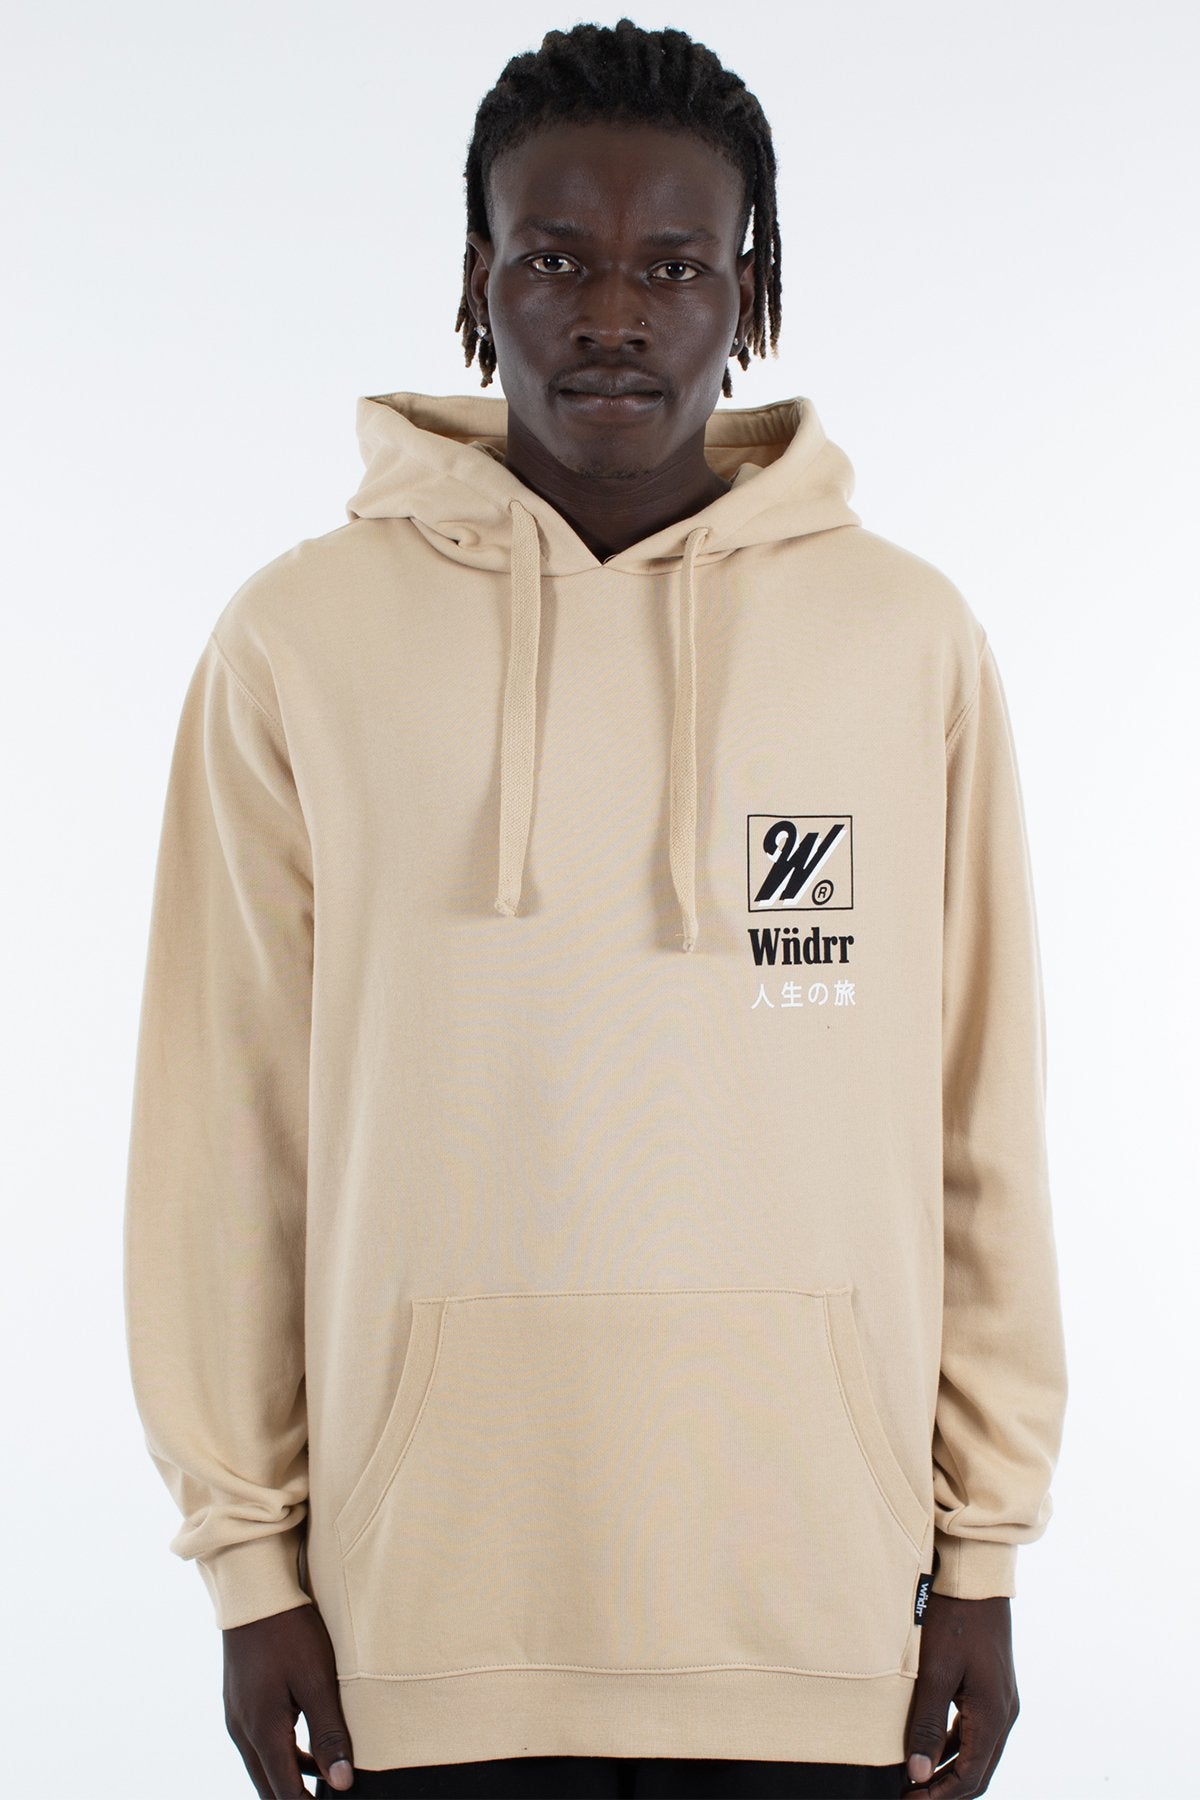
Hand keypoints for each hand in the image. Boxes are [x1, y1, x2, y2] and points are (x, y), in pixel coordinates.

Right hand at [223, 1602, 355, 1796]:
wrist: (254, 1594)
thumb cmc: (290, 1633)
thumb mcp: (317, 1681)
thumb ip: (329, 1733)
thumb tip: (342, 1782)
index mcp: (262, 1731)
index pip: (285, 1794)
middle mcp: (242, 1732)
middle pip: (268, 1788)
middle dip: (295, 1799)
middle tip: (329, 1797)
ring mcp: (237, 1718)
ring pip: (263, 1768)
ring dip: (289, 1781)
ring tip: (325, 1786)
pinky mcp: (239, 1705)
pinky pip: (259, 1746)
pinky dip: (282, 1759)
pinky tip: (307, 1755)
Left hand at [903, 1594, 1018, 1796]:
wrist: (975, 1578)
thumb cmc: (954, 1620)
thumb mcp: (935, 1673)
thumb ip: (926, 1725)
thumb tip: (918, 1775)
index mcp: (993, 1715)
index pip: (969, 1777)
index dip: (938, 1796)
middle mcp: (1005, 1714)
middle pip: (978, 1772)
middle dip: (945, 1791)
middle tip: (909, 1798)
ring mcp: (1002, 1701)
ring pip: (978, 1754)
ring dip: (949, 1770)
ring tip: (915, 1780)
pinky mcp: (993, 1689)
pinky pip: (976, 1731)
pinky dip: (954, 1747)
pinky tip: (929, 1749)